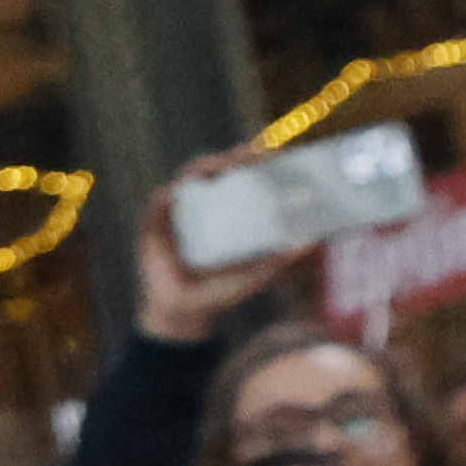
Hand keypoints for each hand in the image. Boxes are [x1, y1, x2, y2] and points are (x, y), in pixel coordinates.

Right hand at [130, 149, 311, 348]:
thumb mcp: (256, 273)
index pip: (242, 177)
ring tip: (229, 163)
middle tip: (259, 150)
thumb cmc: (220, 292)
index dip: (256, 162)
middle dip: (238, 156)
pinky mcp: (153, 223)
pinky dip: (172, 194)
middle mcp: (201, 205)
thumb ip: (281, 258)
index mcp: (226, 211)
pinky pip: (161, 201)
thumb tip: (312, 241)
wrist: (184, 315)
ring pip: (191, 177)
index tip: (276, 152)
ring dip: (209, 166)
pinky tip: (186, 188)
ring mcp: (177, 211)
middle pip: (218, 170)